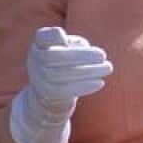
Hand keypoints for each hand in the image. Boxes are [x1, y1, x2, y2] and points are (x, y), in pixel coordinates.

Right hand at [10, 27, 112, 142]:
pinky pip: (66, 92)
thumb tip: (74, 42)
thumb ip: (67, 46)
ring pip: (63, 76)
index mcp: (37, 51)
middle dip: (83, 56)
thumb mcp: (61, 57)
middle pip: (58, 59)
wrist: (44, 106)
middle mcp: (35, 67)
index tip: (68, 36)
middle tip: (104, 55)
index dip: (54, 37)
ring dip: (88, 70)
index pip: (42, 38)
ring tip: (108, 67)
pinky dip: (84, 86)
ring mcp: (40, 84)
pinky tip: (100, 82)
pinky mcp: (50, 100)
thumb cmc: (60, 74)